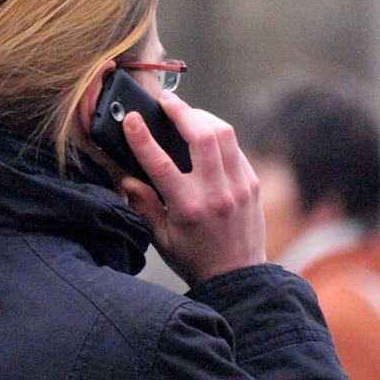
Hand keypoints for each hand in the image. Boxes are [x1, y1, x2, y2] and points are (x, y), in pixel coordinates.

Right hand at [121, 91, 265, 285]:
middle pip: (202, 136)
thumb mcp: (160, 238)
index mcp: (188, 208)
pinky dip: (218, 135)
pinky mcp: (252, 183)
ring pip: (224, 134)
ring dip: (202, 116)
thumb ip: (143, 205)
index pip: (161, 163)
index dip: (142, 137)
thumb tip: (128, 178)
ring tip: (186, 112)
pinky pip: (235, 148)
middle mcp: (216, 193)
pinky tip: (205, 134)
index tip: (130, 119)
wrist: (238, 278)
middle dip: (181, 111)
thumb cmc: (194, 258)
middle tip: (166, 101)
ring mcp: (238, 186)